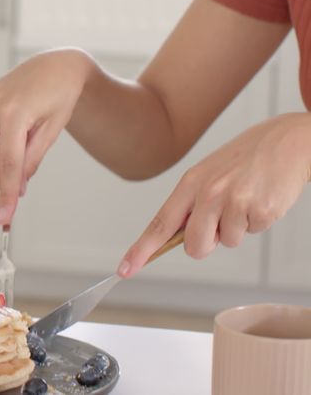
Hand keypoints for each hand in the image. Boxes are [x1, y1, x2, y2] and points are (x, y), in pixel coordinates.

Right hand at [0, 49, 93, 224]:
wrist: (54, 66)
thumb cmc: (60, 96)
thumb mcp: (53, 131)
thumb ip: (32, 160)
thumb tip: (16, 186)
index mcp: (15, 112)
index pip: (8, 163)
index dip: (7, 193)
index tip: (5, 217)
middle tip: (17, 187)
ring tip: (23, 143)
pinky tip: (12, 131)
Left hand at [119, 113, 310, 277]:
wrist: (287, 141)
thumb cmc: (245, 159)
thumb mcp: (209, 173)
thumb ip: (192, 203)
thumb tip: (179, 236)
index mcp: (191, 183)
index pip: (159, 224)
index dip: (141, 250)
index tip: (124, 269)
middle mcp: (209, 193)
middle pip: (195, 247)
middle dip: (207, 244)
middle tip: (221, 220)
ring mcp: (234, 202)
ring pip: (227, 242)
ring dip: (238, 227)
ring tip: (247, 198)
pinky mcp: (260, 210)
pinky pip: (253, 232)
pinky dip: (258, 221)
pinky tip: (262, 198)